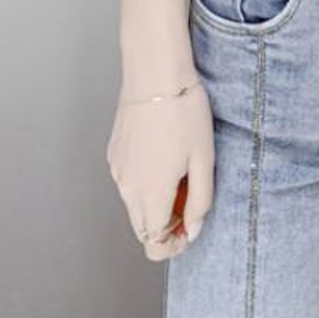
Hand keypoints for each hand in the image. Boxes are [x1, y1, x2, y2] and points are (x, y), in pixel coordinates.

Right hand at [106, 74, 215, 260]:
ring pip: (135, 203)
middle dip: (167, 222)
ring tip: (180, 168)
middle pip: (143, 227)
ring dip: (155, 200)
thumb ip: (200, 201)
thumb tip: (193, 228)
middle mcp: (127, 187)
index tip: (190, 226)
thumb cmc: (183, 111)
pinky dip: (145, 180)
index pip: (153, 243)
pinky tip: (163, 153)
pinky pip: (128, 180)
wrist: (155, 74)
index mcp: (150, 193)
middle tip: (190, 194)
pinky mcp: (114, 153)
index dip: (174, 244)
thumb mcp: (204, 159)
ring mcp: (117, 170)